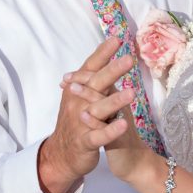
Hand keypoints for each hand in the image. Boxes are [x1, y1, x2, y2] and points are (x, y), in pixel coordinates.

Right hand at [38, 38, 133, 192]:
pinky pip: (98, 135)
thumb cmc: (76, 120)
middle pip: (95, 84)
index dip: (102, 53)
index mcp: (77, 90)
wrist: (61, 154)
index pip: (90, 67)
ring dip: (114, 101)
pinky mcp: (85, 141)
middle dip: (112, 71)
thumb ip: (93, 79)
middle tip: (129, 59)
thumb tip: (107, 56)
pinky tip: (123, 124)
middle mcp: (77, 103)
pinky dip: (110, 130)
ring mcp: (80, 122)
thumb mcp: (80, 97)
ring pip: (98, 109)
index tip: (117, 39)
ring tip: (131, 93)